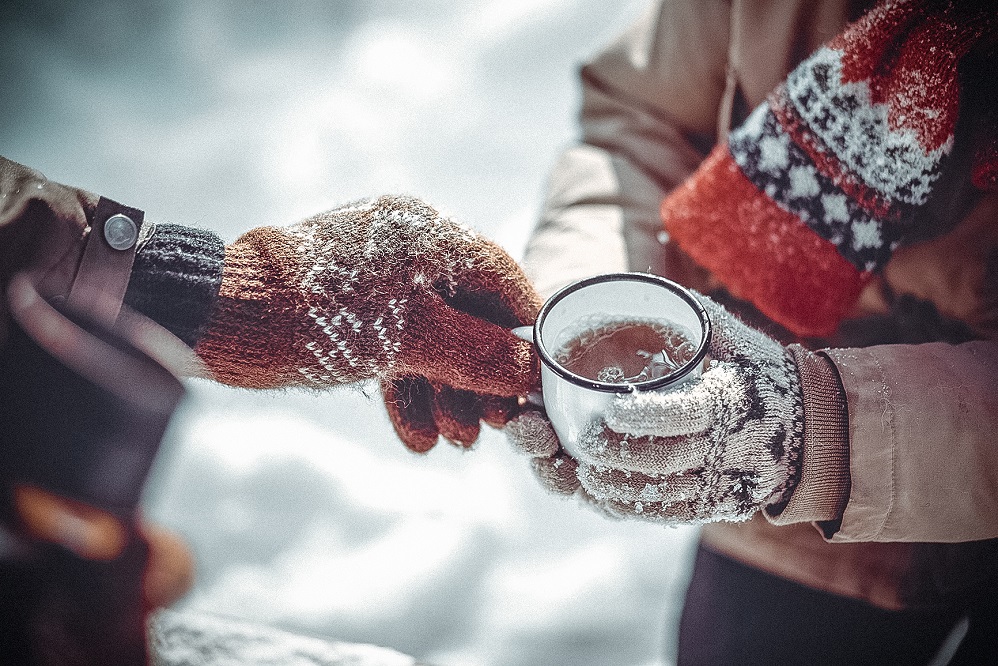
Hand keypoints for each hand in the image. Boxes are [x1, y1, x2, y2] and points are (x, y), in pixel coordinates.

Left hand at [196, 195, 541, 451]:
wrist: (210, 321)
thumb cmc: (312, 319)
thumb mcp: (405, 342)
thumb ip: (474, 355)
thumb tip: (531, 371)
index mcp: (428, 236)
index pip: (501, 279)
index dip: (521, 333)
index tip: (534, 382)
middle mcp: (407, 251)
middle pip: (466, 316)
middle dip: (478, 378)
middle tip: (489, 428)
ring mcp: (375, 281)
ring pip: (429, 339)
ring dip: (444, 394)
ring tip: (454, 443)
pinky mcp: (346, 311)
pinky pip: (392, 348)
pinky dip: (405, 390)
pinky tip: (415, 438)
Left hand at [507, 293, 804, 523]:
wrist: (813, 426)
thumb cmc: (759, 370)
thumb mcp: (735, 337)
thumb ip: (690, 316)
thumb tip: (632, 286)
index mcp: (734, 400)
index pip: (690, 412)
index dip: (649, 415)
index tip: (612, 409)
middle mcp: (734, 445)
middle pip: (670, 459)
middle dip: (620, 455)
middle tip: (583, 444)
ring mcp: (729, 480)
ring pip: (668, 493)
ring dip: (620, 488)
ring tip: (583, 474)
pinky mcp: (723, 504)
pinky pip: (676, 515)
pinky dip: (638, 510)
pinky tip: (605, 498)